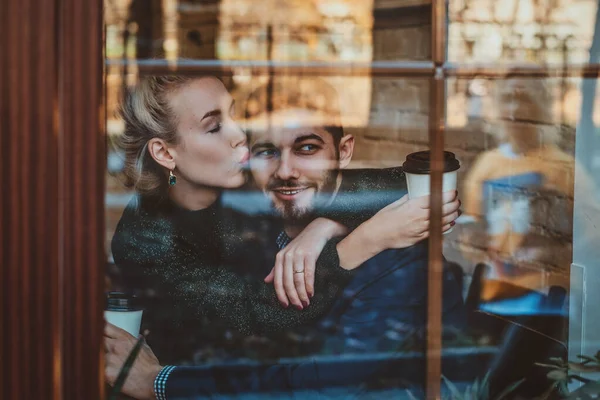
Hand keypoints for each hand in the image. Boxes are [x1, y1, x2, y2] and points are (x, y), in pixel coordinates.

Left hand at [105, 323, 161, 399]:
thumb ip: (137, 340)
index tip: (97, 330)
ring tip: (112, 365)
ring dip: (102, 360)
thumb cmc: (150, 365)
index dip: (100, 328)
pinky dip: (105, 372)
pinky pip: (100, 370)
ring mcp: (110, 360)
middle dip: (99, 344)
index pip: (106, 327)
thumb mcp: (145, 347)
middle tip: (104, 350)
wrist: (152, 380)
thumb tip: (138, 336)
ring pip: (98, 357)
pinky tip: (113, 374)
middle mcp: (115, 346)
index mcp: (125, 338)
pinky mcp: (106, 373)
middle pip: (98, 341)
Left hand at [265, 218, 347, 308]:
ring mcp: (298, 255)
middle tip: (299, 307)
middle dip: (293, 297)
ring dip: (302, 294)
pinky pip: (308, 274)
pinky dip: (309, 286)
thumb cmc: (301, 245)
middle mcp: (287, 256)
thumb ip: (276, 269)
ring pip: (298, 280)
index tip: (286, 306)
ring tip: (306, 303)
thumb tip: (266, 281)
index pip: (278, 281)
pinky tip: (311, 294)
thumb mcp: (287, 255)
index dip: (281, 295)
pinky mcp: (310, 254)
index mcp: (279, 257)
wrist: (317, 230)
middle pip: (288, 282)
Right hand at [337, 190, 460, 269]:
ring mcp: (421, 228)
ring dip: (452, 215)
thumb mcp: (395, 204)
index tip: (453, 192)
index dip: (448, 195)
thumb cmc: (383, 219)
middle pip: (443, 209)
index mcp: (413, 206)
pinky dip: (445, 226)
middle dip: (454, 204)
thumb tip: (416, 194)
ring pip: (443, 221)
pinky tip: (450, 223)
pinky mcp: (420, 237)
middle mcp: (419, 217)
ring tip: (456, 210)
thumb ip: (408, 199)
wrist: (377, 236)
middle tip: (457, 200)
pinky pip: (437, 231)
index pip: (436, 198)